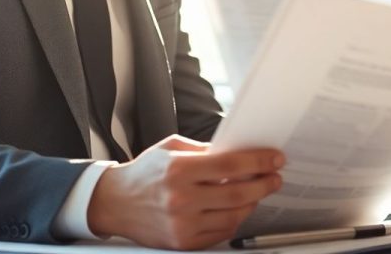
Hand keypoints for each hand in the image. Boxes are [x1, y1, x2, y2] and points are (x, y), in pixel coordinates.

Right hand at [87, 135, 283, 249]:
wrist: (116, 203)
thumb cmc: (144, 173)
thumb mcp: (170, 149)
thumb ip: (203, 150)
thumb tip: (237, 152)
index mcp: (178, 170)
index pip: (229, 165)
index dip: (258, 161)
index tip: (274, 159)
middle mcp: (181, 199)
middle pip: (238, 193)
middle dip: (263, 184)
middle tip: (274, 177)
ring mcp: (182, 224)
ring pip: (234, 216)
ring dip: (253, 203)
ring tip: (258, 192)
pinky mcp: (183, 242)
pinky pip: (221, 233)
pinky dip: (235, 220)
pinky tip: (238, 209)